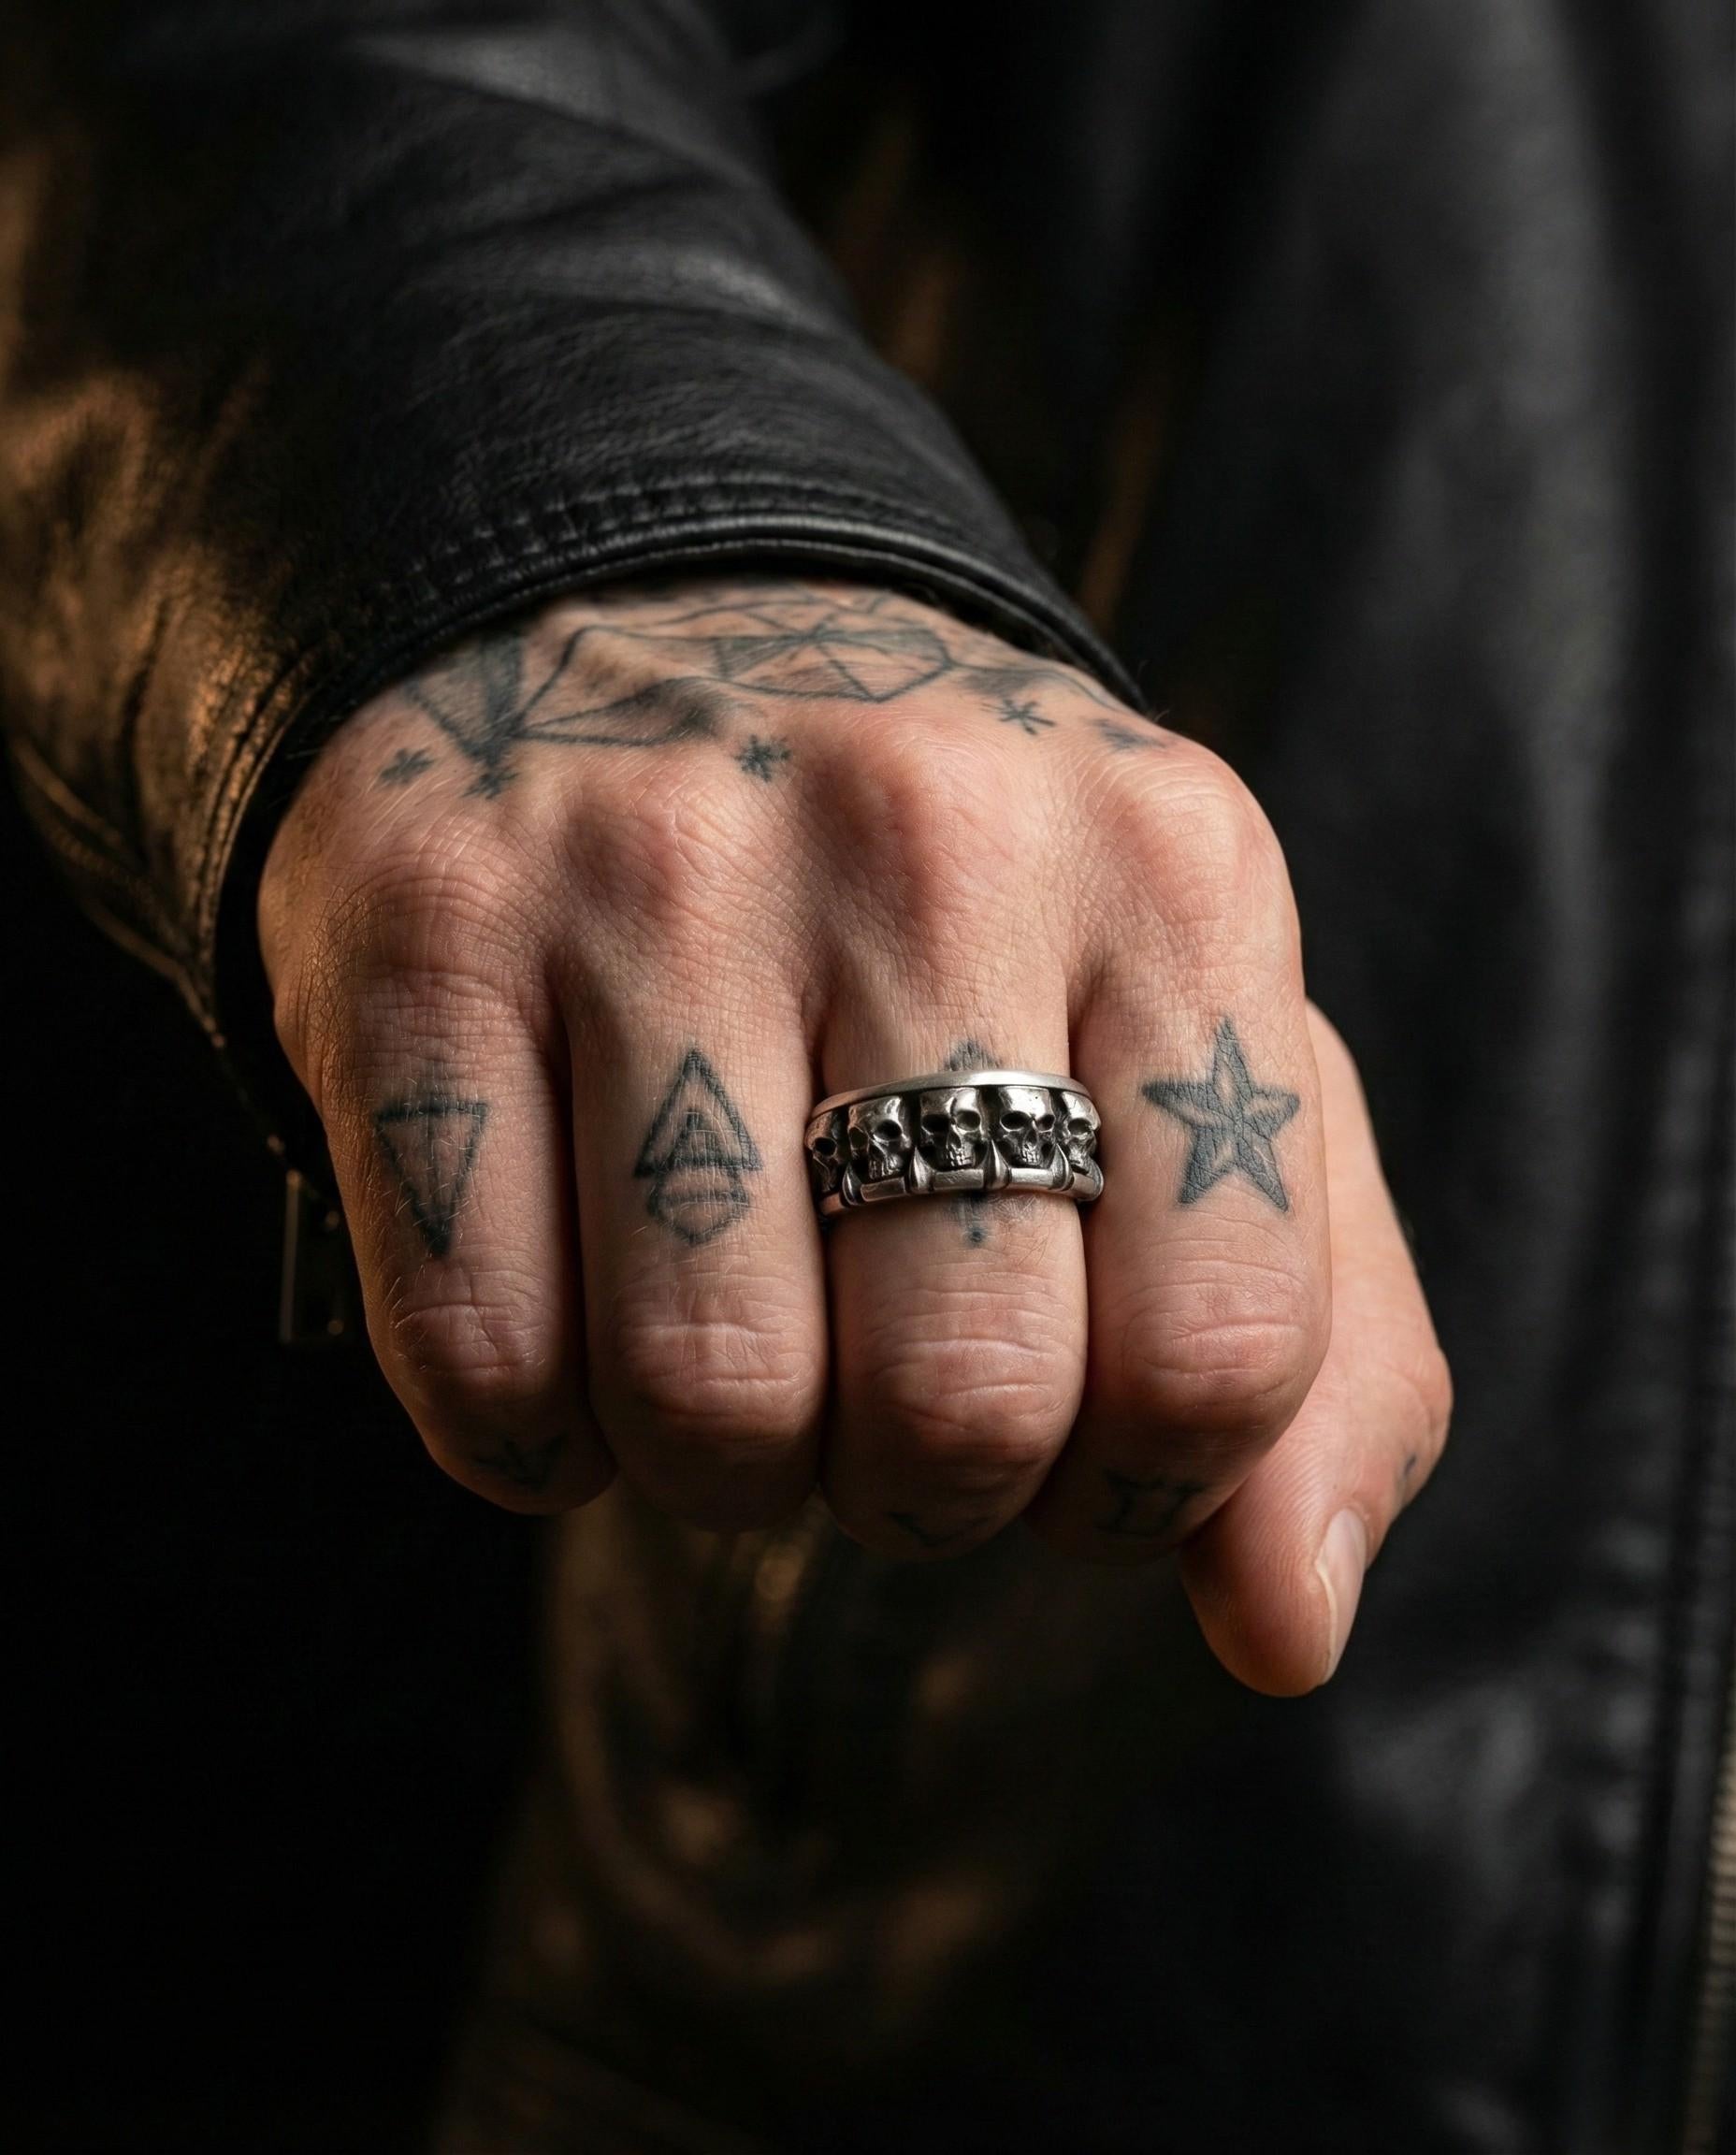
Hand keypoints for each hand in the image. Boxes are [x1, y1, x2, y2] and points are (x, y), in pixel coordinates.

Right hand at [259, 579, 1449, 1692]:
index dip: (1139, 1487)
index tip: (1068, 1428)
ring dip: (722, 1463)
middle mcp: (927, 837)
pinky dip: (537, 1435)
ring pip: (709, 1405)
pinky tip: (577, 1321)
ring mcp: (656, 871)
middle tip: (876, 1384)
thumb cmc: (963, 921)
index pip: (1216, 1359)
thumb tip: (1288, 1632)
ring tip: (732, 1339)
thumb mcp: (1192, 1069)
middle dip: (919, 1487)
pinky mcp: (429, 934)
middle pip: (958, 1408)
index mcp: (1175, 874)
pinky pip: (483, 1363)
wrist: (649, 650)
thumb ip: (1317, 1347)